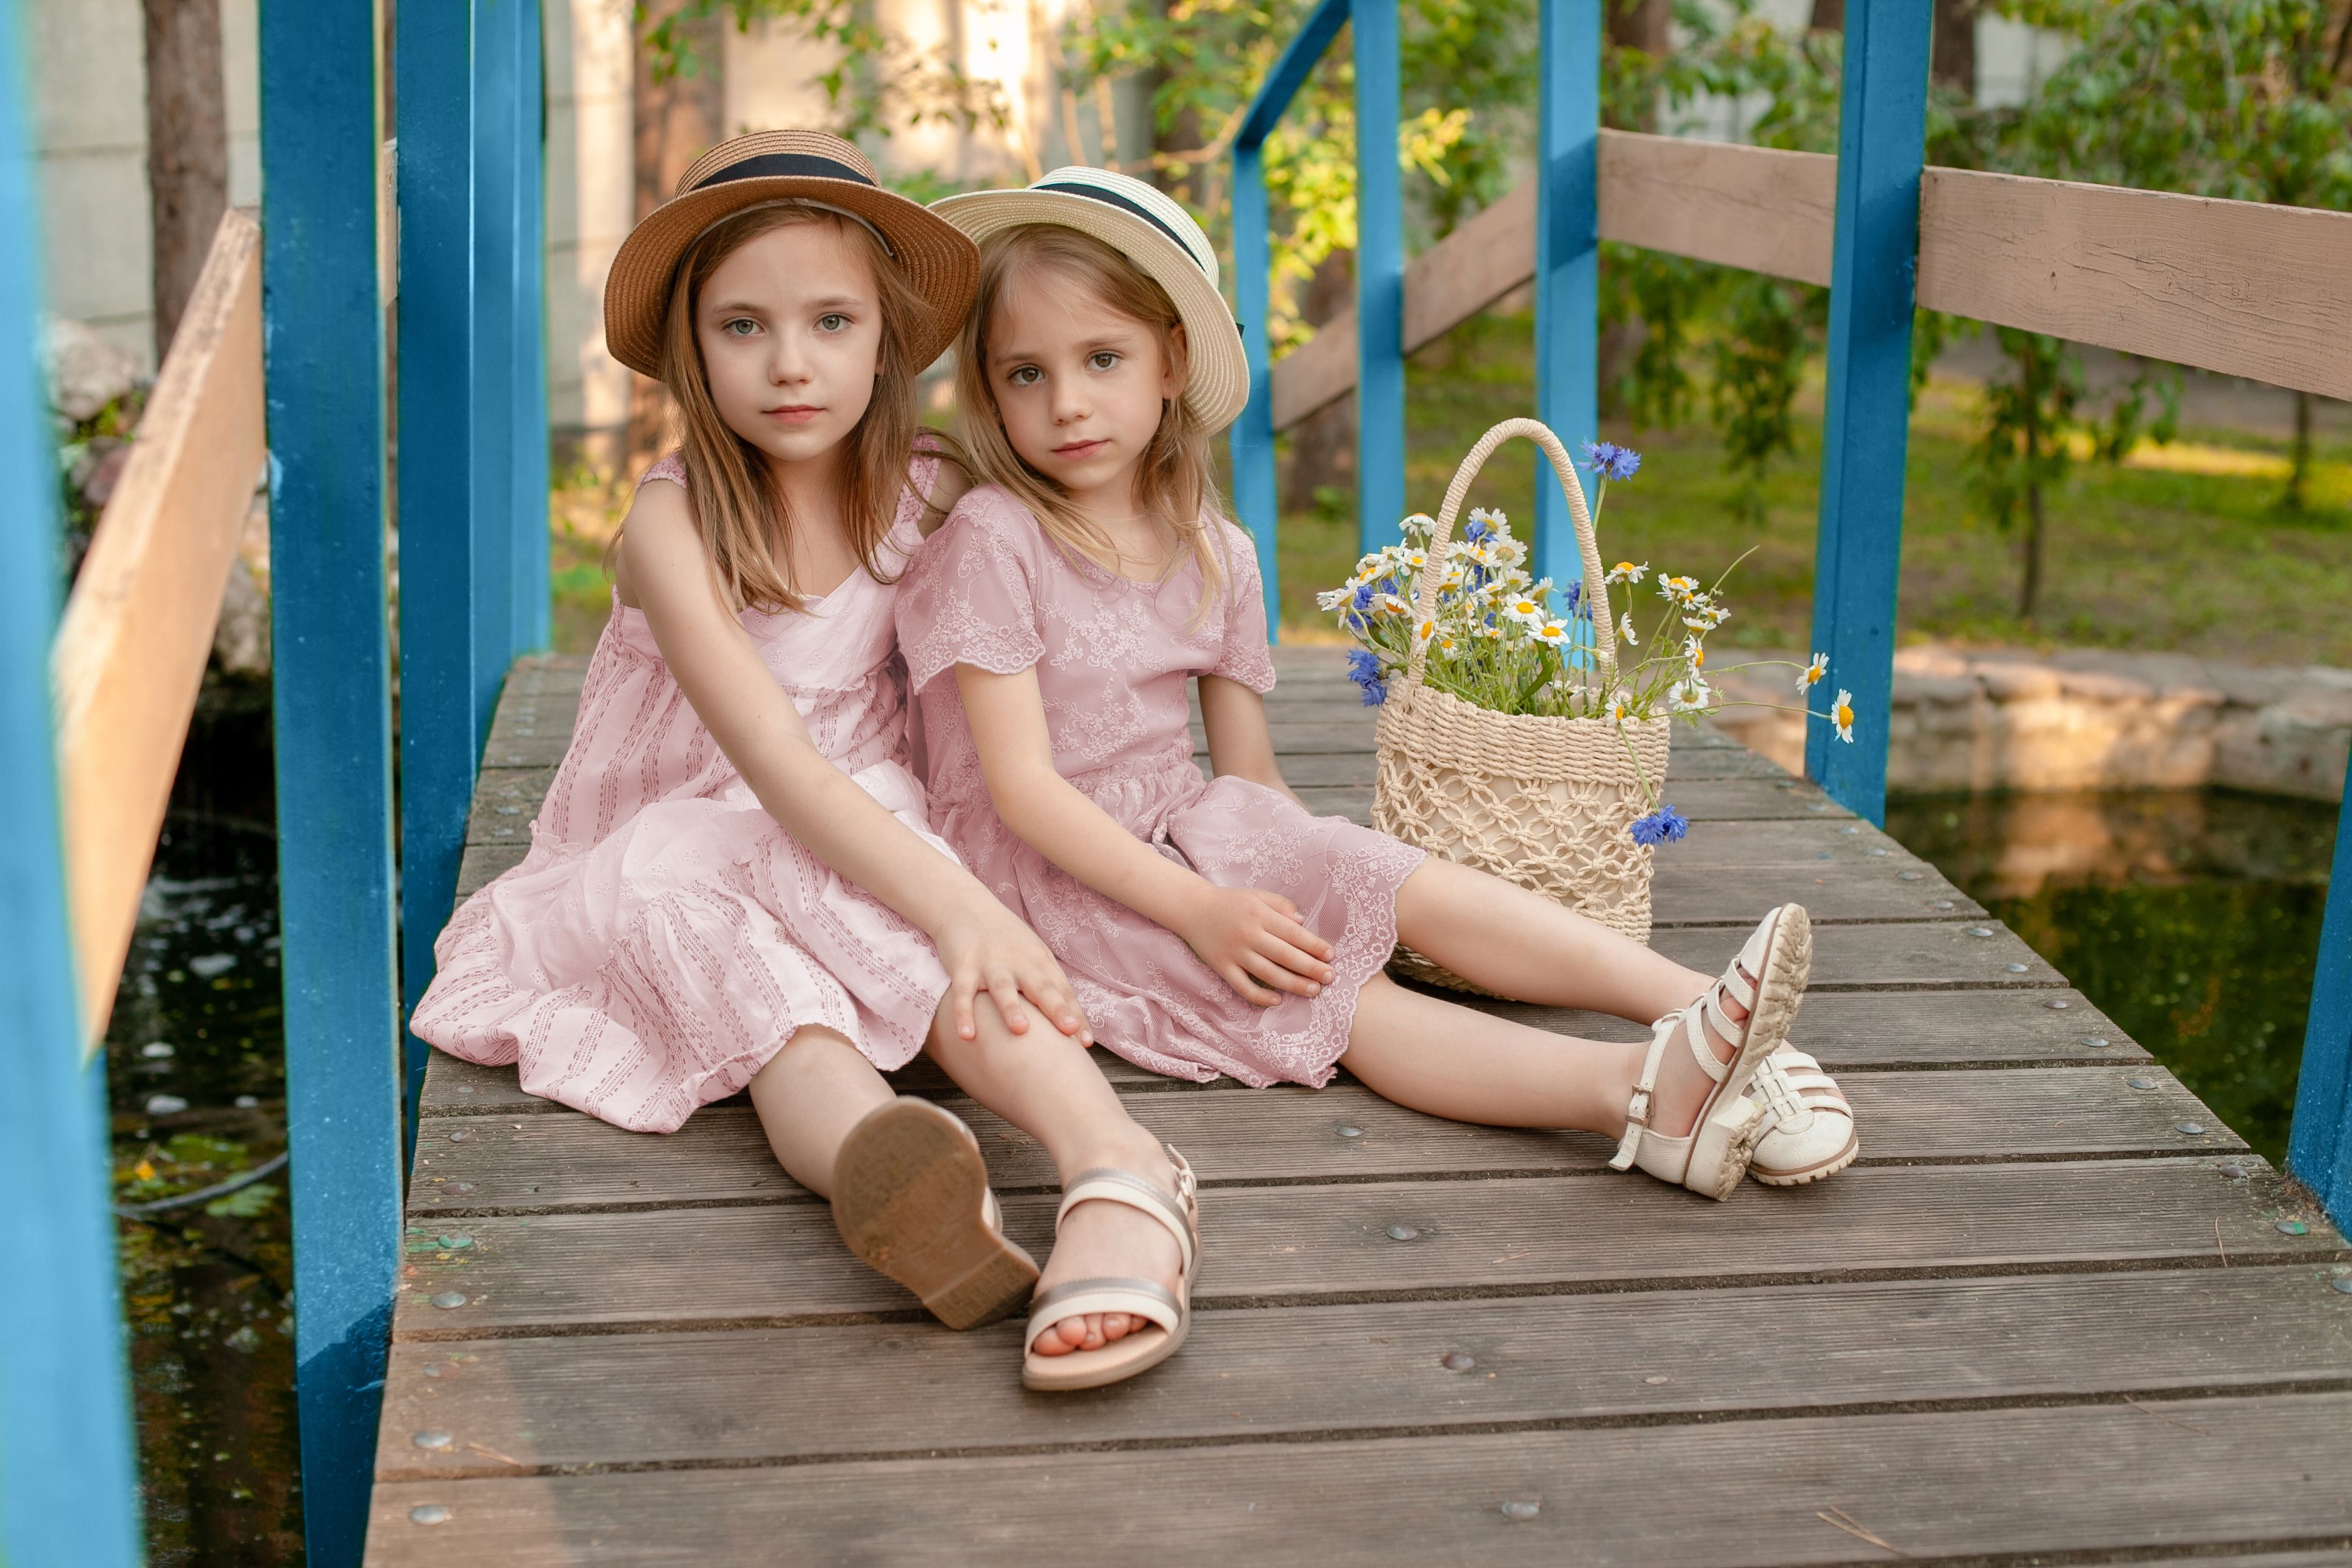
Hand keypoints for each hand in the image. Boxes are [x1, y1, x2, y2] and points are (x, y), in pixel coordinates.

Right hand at [934, 897, 1092, 1044]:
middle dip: (1055, 1009)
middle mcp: (1019, 962)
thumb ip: (1049, 985)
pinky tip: (967, 1035)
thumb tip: (1072, 1022)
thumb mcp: (1033, 955)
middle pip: (1039, 987)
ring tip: (1020, 1031)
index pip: (1061, 991)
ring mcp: (990, 963)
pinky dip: (963, 1013)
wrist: (967, 906)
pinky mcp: (963, 965)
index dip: (1074, 1015)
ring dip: (1011, 1009)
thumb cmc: (1007, 939)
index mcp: (1039, 961)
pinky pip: (963, 992)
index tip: (1085, 1041)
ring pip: (1002, 988)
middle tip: (1068, 1031)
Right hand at [1174, 885, 1337, 1006]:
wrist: (1192, 908)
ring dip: (1293, 984)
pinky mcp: (1222, 967)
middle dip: (1311, 968)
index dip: (1314, 945)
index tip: (1331, 955)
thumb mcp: (1257, 896)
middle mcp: (1248, 934)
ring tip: (1313, 990)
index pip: (1293, 933)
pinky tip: (1277, 1000)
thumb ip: (1281, 905)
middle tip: (1330, 977)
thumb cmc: (1231, 902)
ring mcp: (1234, 953)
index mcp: (1260, 915)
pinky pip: (1243, 987)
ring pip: (1268, 974)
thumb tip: (1303, 922)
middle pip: (1285, 956)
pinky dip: (1260, 997)